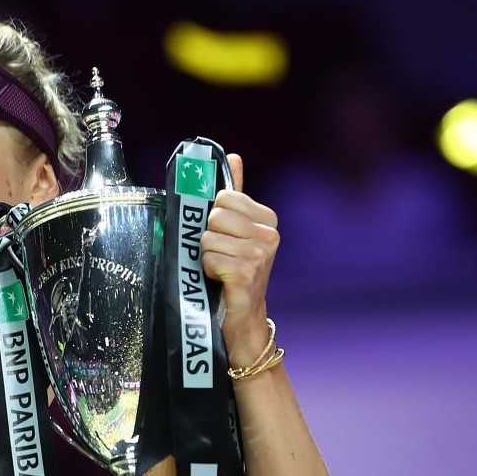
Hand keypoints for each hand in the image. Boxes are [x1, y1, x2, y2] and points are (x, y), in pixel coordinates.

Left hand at [201, 153, 279, 364]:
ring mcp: (260, 254)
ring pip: (208, 238)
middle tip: (221, 255)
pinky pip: (209, 258)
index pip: (225, 197)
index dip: (215, 217)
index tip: (225, 236)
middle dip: (208, 236)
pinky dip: (208, 271)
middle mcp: (269, 235)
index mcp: (268, 219)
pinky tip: (221, 281)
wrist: (243, 318)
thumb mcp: (237, 230)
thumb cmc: (236, 272)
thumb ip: (236, 194)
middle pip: (215, 216)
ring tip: (221, 269)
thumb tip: (234, 156)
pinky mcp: (247, 273)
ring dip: (207, 256)